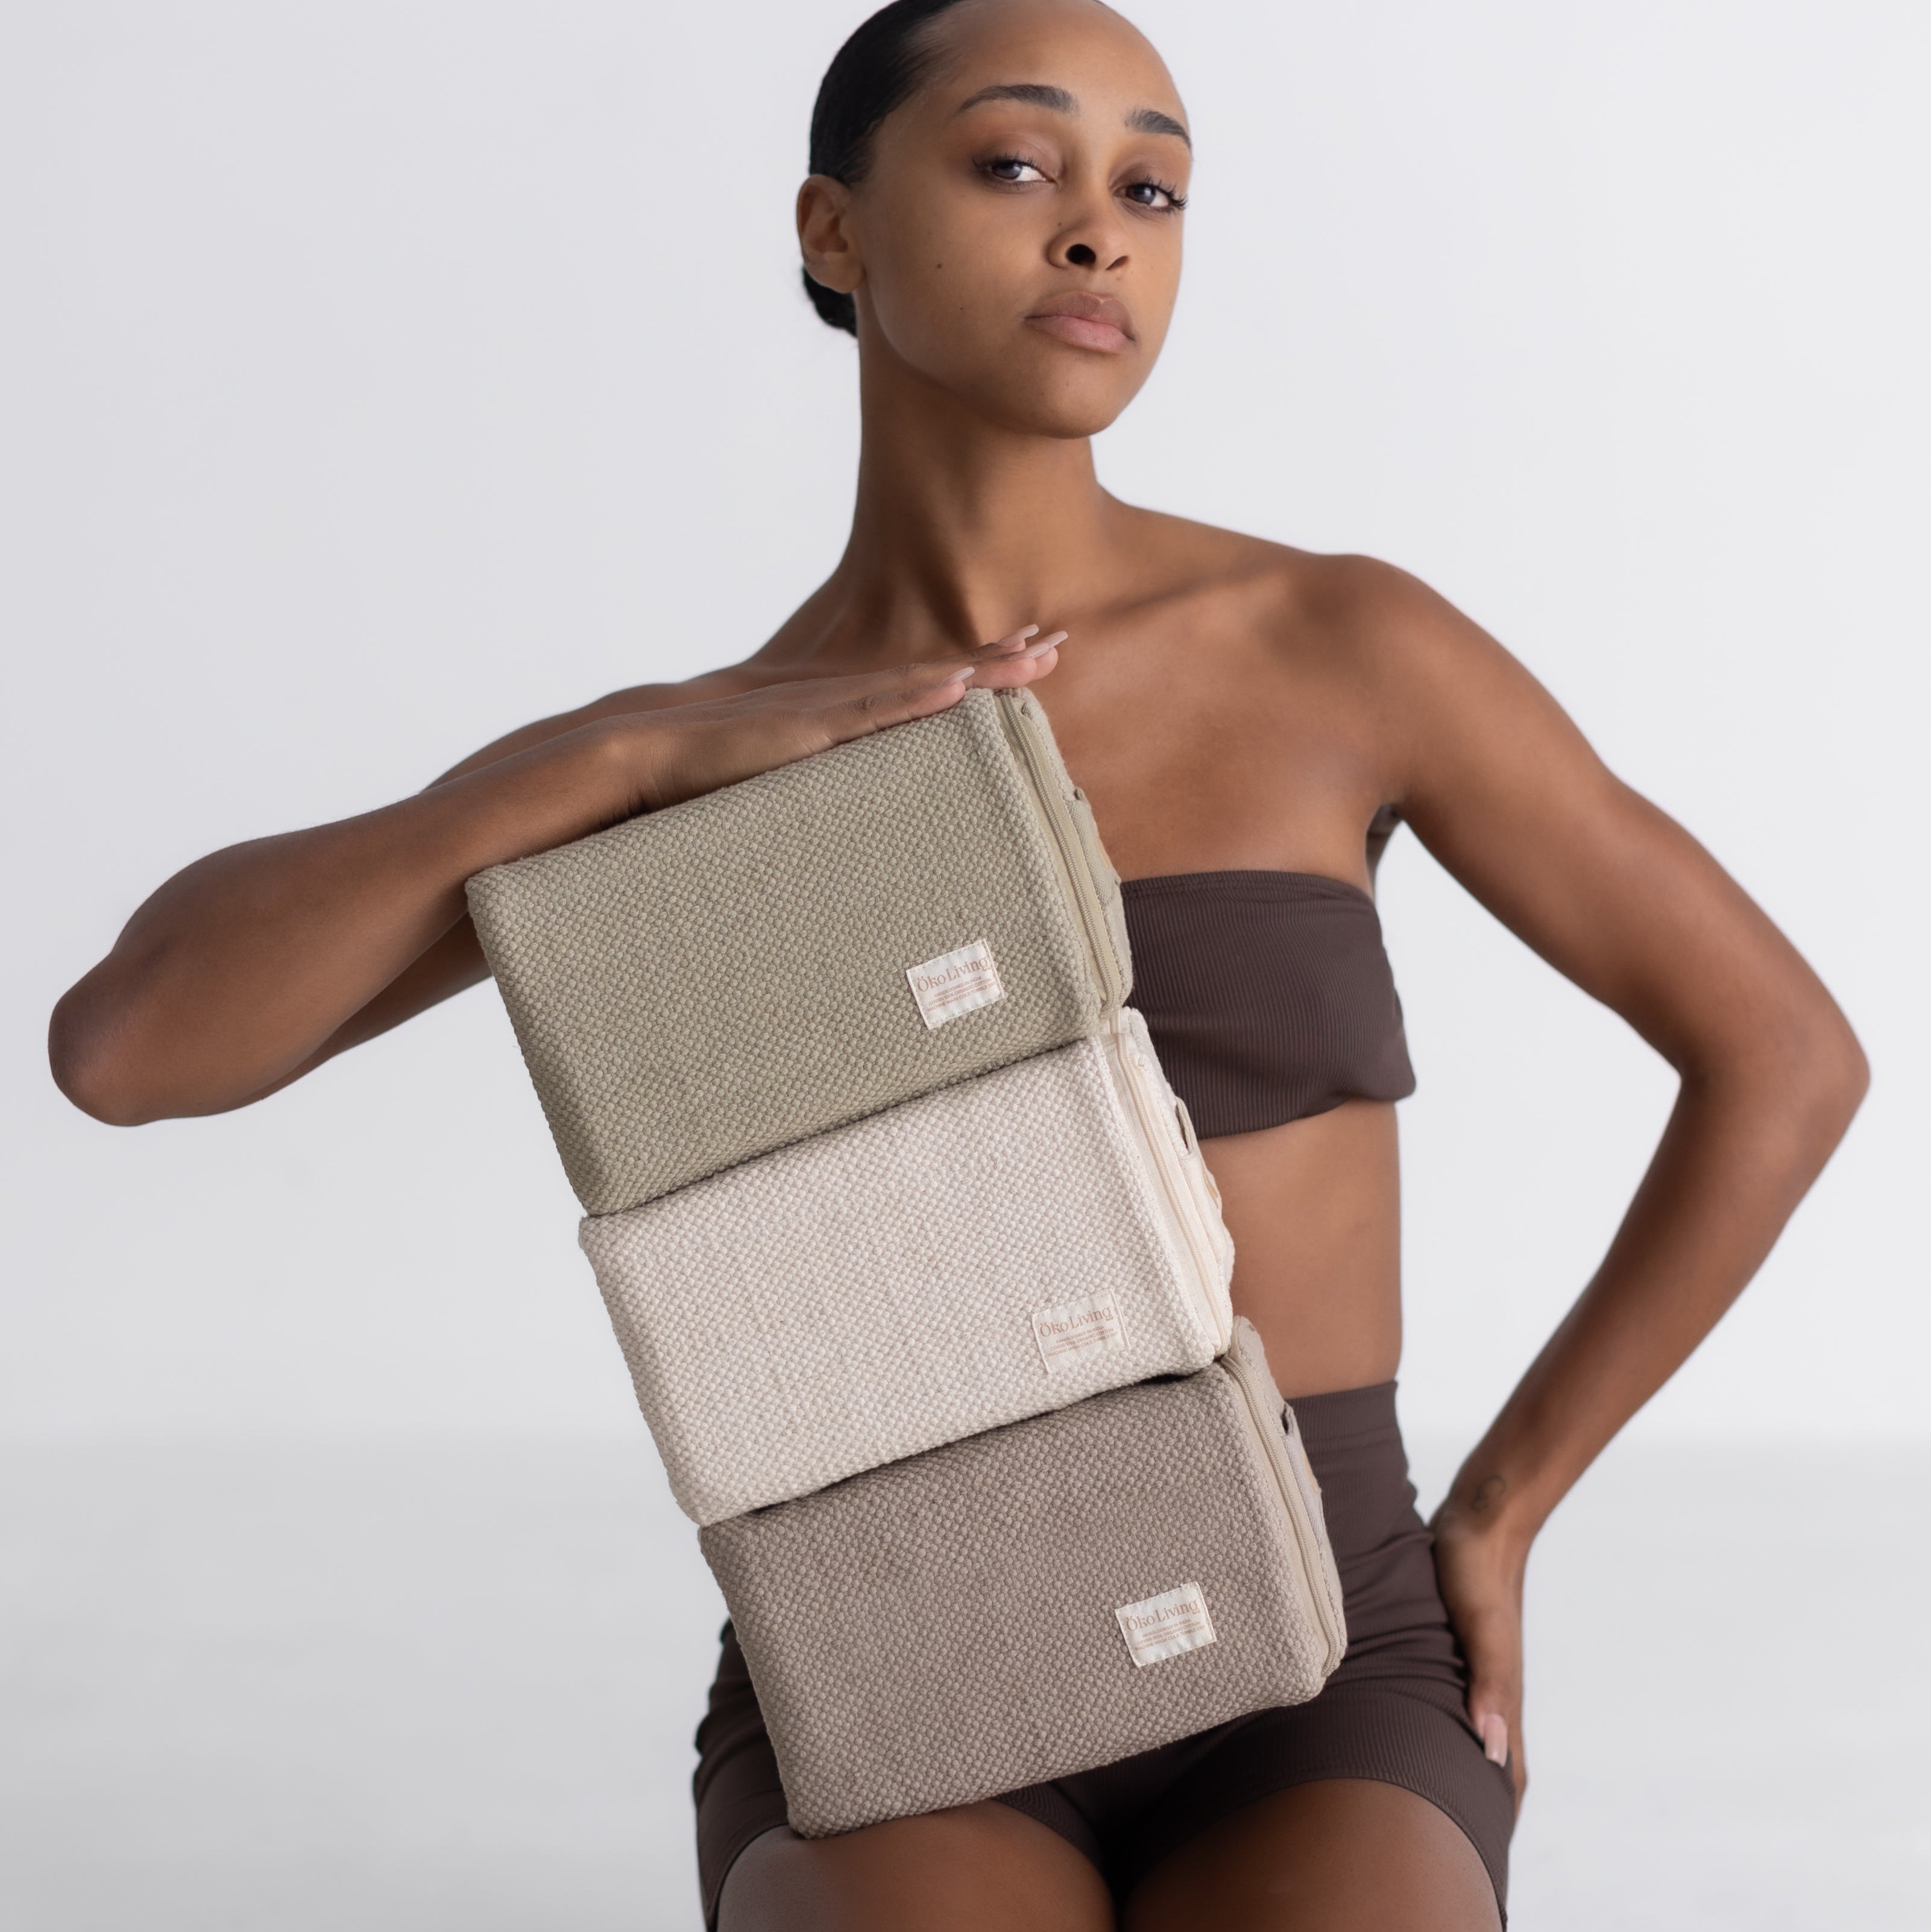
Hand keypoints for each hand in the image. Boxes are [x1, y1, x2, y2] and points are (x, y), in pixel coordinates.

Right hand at [613, 625, 1066, 814]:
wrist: (655, 756)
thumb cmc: (713, 778)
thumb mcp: (787, 784)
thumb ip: (826, 790)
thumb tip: (856, 815)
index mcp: (843, 713)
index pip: (924, 686)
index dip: (977, 671)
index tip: (1026, 659)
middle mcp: (845, 701)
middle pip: (938, 674)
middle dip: (998, 661)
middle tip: (1055, 644)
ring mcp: (830, 710)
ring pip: (921, 684)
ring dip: (978, 672)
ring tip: (1032, 660)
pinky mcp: (810, 728)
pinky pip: (876, 710)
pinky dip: (920, 699)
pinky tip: (959, 689)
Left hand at [1429, 1492, 1529, 1813]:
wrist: (1480, 1515)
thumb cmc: (1475, 1568)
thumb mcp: (1479, 1625)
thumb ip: (1489, 1684)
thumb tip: (1492, 1752)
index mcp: (1501, 1691)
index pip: (1508, 1770)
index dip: (1499, 1812)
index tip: (1480, 1855)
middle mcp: (1491, 1685)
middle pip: (1491, 1757)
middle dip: (1477, 1799)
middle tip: (1449, 1838)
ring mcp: (1474, 1663)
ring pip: (1470, 1726)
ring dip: (1457, 1761)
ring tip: (1426, 1795)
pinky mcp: (1454, 1640)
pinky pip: (1452, 1694)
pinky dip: (1443, 1721)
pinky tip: (1416, 1722)